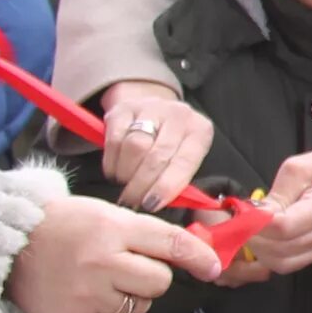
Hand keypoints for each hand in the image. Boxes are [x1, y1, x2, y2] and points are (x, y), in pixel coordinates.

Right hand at [8, 195, 222, 312]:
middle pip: (159, 282)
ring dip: (131, 295)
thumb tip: (195, 253)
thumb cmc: (65, 225)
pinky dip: (108, 311)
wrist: (10, 246)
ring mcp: (85, 296)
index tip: (214, 268)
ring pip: (139, 306)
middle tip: (132, 266)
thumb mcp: (107, 215)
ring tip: (103, 278)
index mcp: (112, 230)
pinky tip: (88, 293)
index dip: (199, 257)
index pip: (171, 244)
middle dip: (154, 276)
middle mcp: (100, 264)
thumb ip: (148, 233)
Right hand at [101, 81, 215, 212]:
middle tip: (133, 202)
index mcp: (199, 131)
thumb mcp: (185, 156)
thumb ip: (179, 178)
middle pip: (157, 155)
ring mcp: (151, 108)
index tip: (152, 204)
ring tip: (124, 185)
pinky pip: (114, 139)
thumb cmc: (173, 142)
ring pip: (134, 147)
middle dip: (142, 185)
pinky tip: (114, 171)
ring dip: (126, 173)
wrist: (154, 109)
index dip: (166, 186)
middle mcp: (178, 115)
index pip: (184, 162)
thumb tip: (161, 204)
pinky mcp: (124, 109)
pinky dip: (111, 162)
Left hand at [239, 144, 311, 277]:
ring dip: (261, 251)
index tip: (242, 217)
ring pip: (283, 263)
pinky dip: (273, 255)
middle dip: (254, 240)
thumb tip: (253, 217)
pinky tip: (269, 239)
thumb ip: (276, 194)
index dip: (257, 226)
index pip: (285, 227)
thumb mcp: (297, 168)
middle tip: (242, 225)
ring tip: (253, 233)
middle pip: (282, 249)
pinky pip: (291, 264)